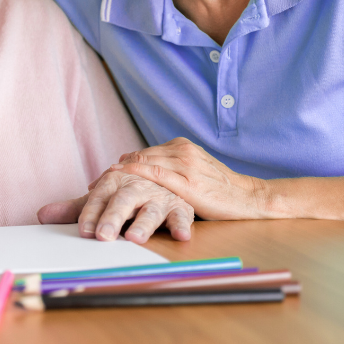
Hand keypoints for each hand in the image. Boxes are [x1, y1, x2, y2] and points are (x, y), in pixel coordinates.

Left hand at [37, 172, 194, 244]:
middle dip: (112, 218)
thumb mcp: (102, 200)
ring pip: (151, 209)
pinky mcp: (179, 206)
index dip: (91, 214)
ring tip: (135, 237)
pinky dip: (182, 225)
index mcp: (114, 182)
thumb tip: (41, 216)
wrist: (163, 179)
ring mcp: (158, 196)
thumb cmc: (127, 196)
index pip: (98, 198)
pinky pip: (182, 215)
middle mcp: (136, 187)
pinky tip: (181, 236)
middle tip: (103, 236)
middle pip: (123, 201)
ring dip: (144, 223)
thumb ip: (75, 209)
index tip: (84, 231)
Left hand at [113, 138, 272, 221]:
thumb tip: (142, 170)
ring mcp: (185, 165)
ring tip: (100, 188)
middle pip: (139, 158)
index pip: (144, 153)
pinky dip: (136, 176)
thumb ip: (171, 167)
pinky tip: (122, 183)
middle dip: (115, 172)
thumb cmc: (220, 188)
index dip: (121, 165)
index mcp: (181, 146)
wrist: (250, 197)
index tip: (103, 177)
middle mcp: (181, 151)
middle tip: (94, 186)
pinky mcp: (189, 183)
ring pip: (144, 165)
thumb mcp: (195, 170)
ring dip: (120, 176)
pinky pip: (157, 176)